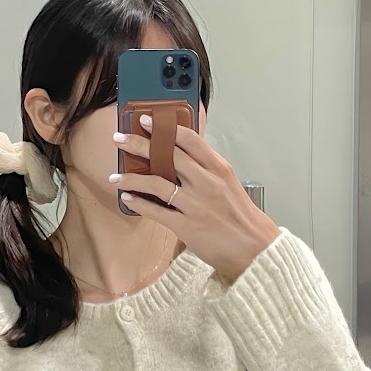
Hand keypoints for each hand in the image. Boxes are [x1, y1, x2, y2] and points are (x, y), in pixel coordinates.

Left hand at [111, 115, 280, 283]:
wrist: (255, 249)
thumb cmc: (241, 218)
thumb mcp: (229, 185)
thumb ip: (207, 170)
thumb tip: (180, 159)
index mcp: (218, 169)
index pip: (189, 140)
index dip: (165, 128)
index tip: (147, 121)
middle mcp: (206, 183)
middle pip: (167, 156)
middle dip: (139, 144)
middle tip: (121, 139)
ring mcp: (195, 204)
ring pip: (156, 183)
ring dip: (132, 177)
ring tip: (115, 175)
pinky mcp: (187, 226)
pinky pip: (156, 211)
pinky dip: (139, 203)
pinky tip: (128, 198)